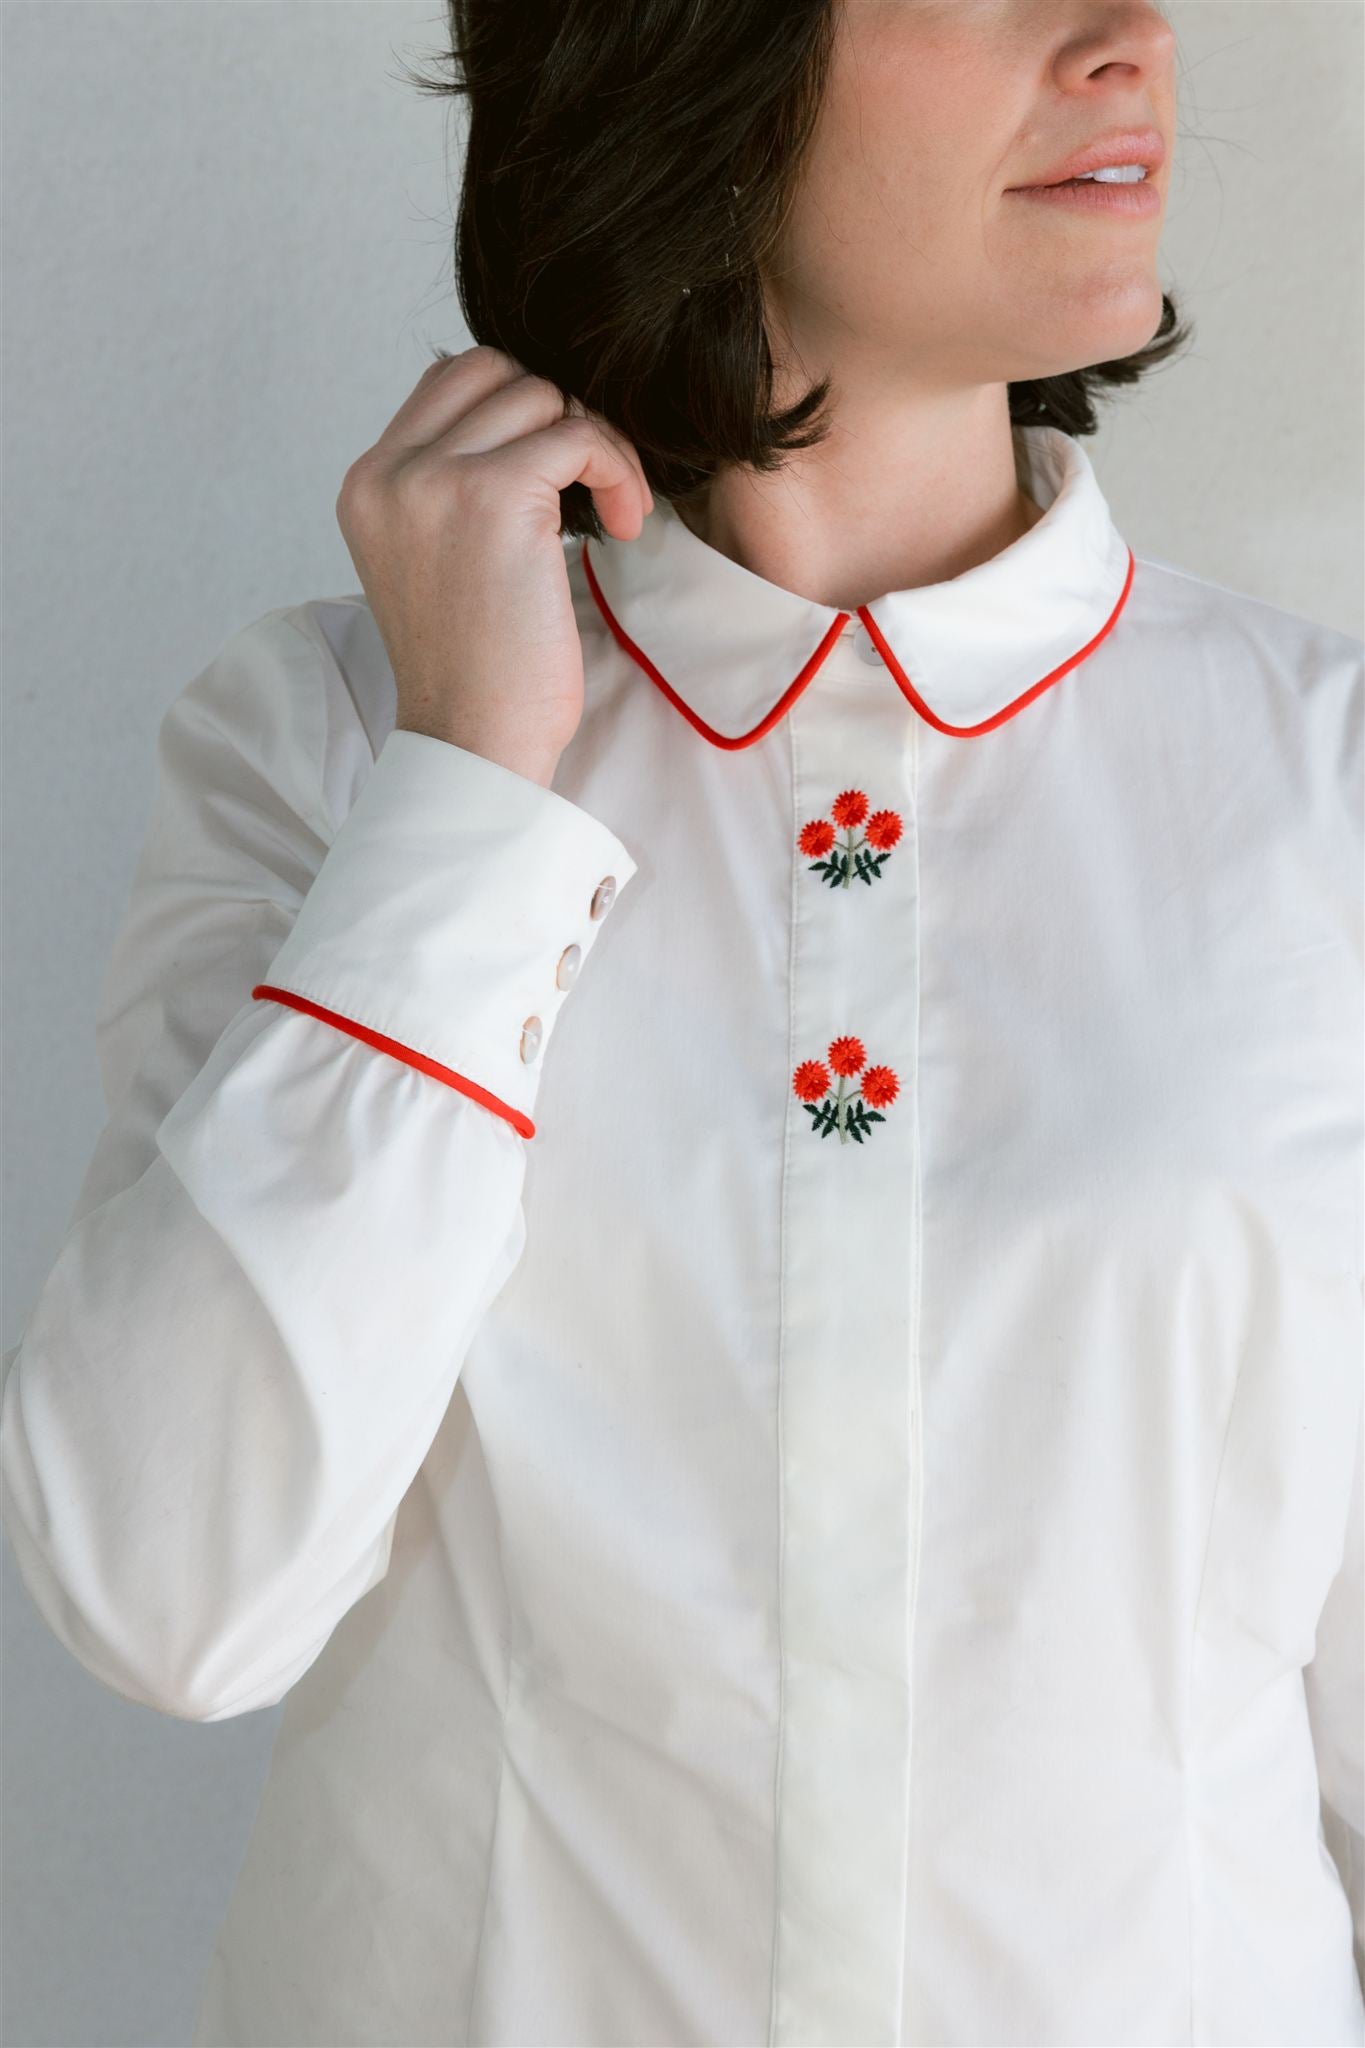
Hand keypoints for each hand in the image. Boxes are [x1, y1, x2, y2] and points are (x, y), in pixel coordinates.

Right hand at [334, 345, 652, 786]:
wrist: (473, 742)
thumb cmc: (474, 670)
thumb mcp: (434, 561)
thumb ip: (449, 486)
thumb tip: (519, 416)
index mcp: (368, 483)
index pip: (448, 381)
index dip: (519, 412)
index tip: (556, 478)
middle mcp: (389, 472)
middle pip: (495, 371)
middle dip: (558, 415)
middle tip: (591, 485)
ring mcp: (434, 479)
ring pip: (542, 395)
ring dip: (597, 444)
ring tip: (615, 511)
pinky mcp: (492, 496)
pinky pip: (578, 435)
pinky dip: (618, 469)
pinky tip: (627, 524)